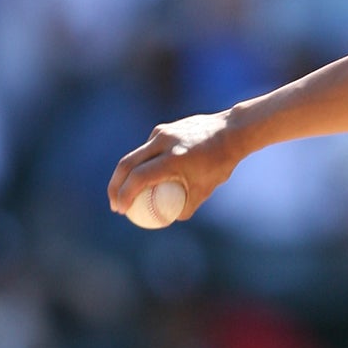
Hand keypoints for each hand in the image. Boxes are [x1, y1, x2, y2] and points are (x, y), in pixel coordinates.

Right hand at [107, 111, 238, 219]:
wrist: (232, 131)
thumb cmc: (221, 164)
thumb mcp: (206, 189)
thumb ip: (187, 206)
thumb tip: (169, 218)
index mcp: (174, 159)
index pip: (138, 178)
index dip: (124, 195)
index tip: (122, 210)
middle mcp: (164, 142)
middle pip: (126, 164)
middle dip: (115, 186)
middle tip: (115, 204)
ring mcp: (162, 132)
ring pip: (135, 155)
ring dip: (126, 174)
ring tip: (125, 192)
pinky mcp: (164, 128)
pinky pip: (148, 148)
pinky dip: (143, 163)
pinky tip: (147, 175)